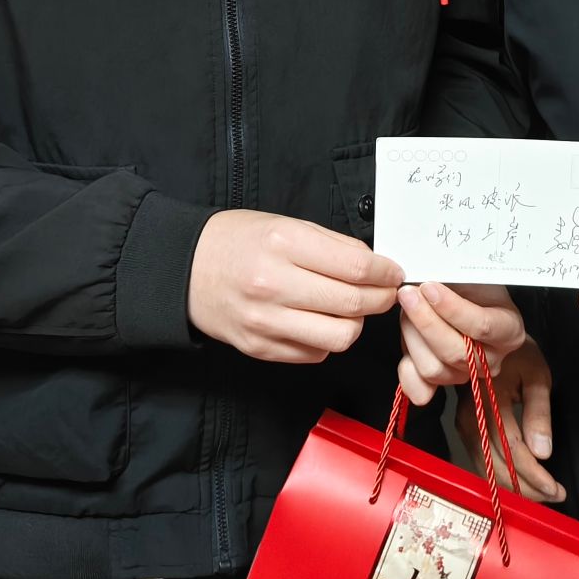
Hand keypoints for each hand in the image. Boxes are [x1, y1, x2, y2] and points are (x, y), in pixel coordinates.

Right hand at [187, 209, 402, 363]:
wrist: (185, 270)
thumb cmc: (238, 241)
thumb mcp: (285, 225)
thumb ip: (332, 245)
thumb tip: (376, 265)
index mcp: (283, 245)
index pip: (356, 267)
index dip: (385, 272)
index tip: (393, 272)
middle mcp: (274, 285)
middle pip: (353, 305)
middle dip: (381, 299)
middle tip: (385, 293)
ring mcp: (266, 322)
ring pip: (340, 337)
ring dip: (356, 324)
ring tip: (351, 309)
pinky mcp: (261, 349)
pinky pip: (315, 353)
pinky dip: (327, 339)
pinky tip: (321, 321)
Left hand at [398, 282, 525, 403]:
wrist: (471, 299)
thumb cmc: (473, 287)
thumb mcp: (474, 276)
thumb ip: (457, 280)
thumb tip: (429, 280)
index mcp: (508, 330)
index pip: (481, 326)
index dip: (452, 308)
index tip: (428, 287)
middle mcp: (492, 359)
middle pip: (455, 352)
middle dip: (425, 321)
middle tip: (408, 294)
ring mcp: (468, 374)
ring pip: (433, 368)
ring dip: (411, 336)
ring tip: (406, 308)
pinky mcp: (444, 383)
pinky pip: (421, 389)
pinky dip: (407, 370)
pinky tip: (405, 343)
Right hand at [455, 337, 563, 502]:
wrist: (488, 338)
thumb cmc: (518, 354)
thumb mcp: (536, 375)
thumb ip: (539, 414)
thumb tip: (542, 453)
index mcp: (491, 400)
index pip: (513, 451)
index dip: (535, 476)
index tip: (557, 489)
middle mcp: (471, 417)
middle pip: (498, 466)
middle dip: (527, 488)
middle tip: (555, 496)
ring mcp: (464, 424)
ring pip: (488, 469)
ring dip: (515, 487)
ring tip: (542, 494)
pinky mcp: (464, 429)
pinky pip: (482, 461)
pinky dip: (501, 477)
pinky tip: (521, 483)